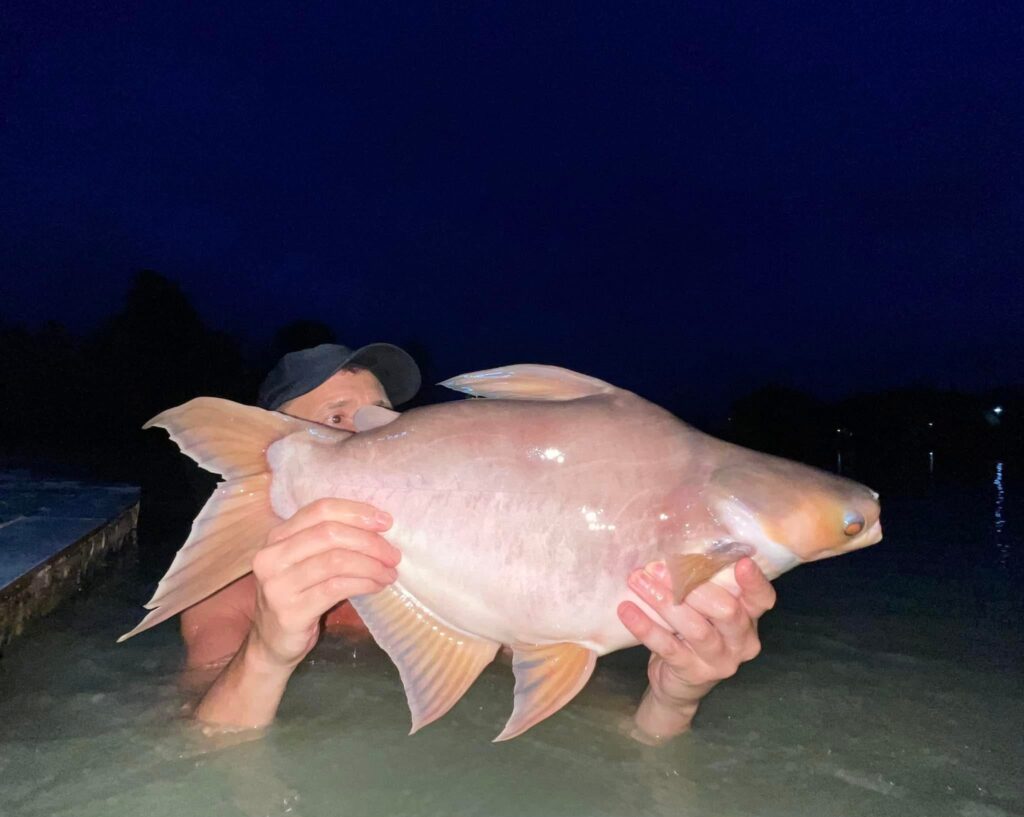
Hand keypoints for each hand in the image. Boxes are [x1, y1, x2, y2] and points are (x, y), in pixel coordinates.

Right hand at [248, 498, 400, 668]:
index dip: (355, 512)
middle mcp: (271, 557)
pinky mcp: (291, 612)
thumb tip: (378, 526)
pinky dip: (363, 583)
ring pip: (336, 561)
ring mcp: (278, 585)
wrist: (272, 642)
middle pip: (329, 533)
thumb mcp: (305, 560)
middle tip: (393, 554)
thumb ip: (328, 541)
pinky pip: (336, 588)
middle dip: (369, 541)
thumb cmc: (298, 595)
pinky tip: (377, 586)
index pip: (319, 510)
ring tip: (389, 573)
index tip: (385, 521)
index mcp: (277, 536)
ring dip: (371, 565)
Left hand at [617, 556, 775, 742]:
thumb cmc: (692, 633)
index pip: (762, 598)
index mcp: (749, 618)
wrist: (678, 684)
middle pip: (726, 610)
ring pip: (695, 627)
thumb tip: (676, 545)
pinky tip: (626, 610)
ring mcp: (719, 660)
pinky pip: (668, 647)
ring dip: (663, 600)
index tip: (742, 561)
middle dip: (690, 584)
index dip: (754, 581)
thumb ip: (705, 584)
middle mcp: (741, 641)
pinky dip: (645, 627)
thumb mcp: (705, 609)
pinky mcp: (692, 673)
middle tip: (657, 566)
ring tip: (637, 580)